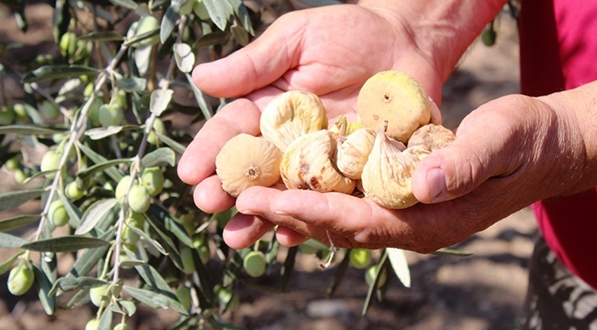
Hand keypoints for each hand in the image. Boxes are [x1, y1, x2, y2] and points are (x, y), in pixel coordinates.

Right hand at [178, 5, 443, 247]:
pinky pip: (333, 201)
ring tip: (238, 236)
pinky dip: (312, 219)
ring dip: (262, 215)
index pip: (232, 132)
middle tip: (208, 205)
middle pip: (254, 171)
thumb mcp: (297, 40)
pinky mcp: (355, 174)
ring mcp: (321, 162)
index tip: (189, 173)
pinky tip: (291, 236)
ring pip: (286, 194)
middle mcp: (289, 141)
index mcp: (268, 109)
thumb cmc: (348, 32)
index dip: (210, 151)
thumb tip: (200, 77)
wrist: (408, 42)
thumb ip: (254, 64)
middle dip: (229, 190)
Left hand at [231, 94, 586, 251]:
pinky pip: (350, 207)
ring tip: (251, 198)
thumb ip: (462, 162)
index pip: (361, 220)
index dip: (313, 210)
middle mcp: (412, 227)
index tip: (269, 198)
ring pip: (339, 222)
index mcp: (431, 220)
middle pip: (340, 227)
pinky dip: (316, 201)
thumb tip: (423, 182)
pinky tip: (287, 193)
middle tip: (241, 198)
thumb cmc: (523, 140)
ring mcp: (406, 218)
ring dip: (294, 211)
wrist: (541, 149)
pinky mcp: (401, 203)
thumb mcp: (499, 140)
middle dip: (289, 213)